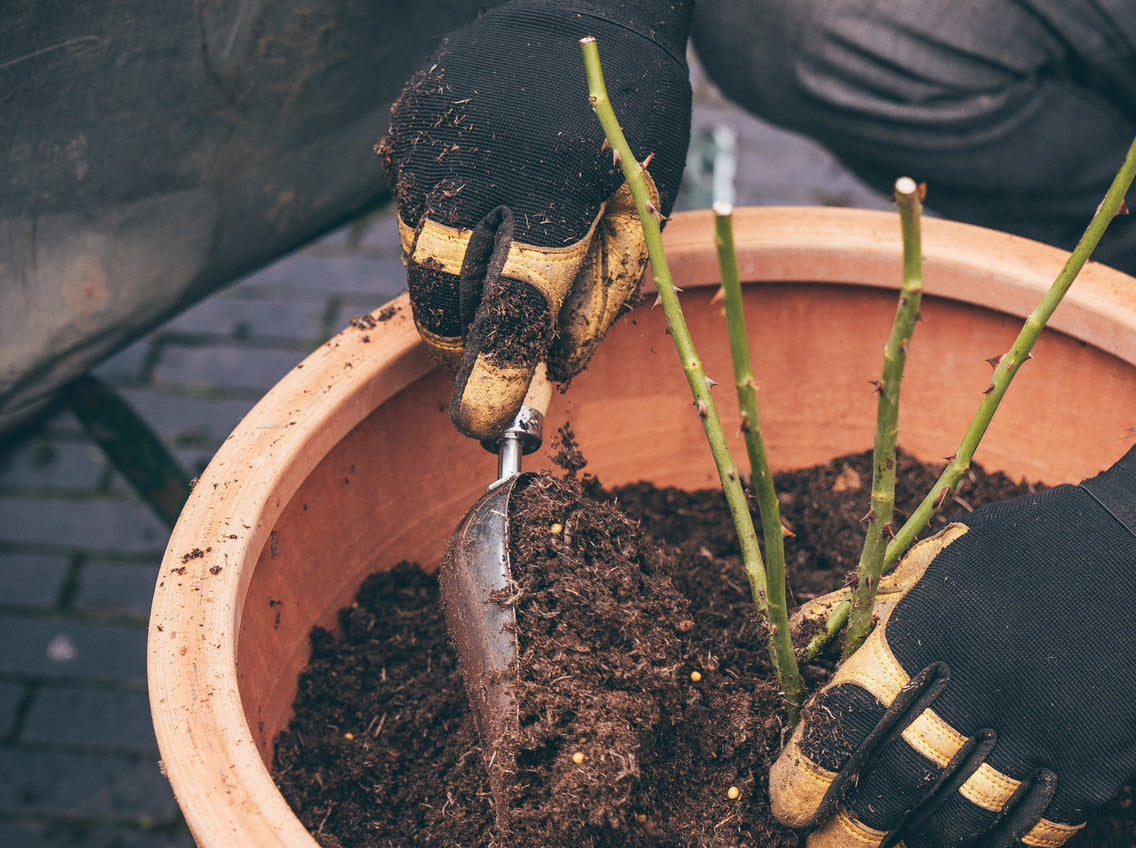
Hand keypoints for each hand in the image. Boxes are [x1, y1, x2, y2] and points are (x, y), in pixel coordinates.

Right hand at [377, 0, 691, 438]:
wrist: (583, 9)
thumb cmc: (629, 121)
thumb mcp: (640, 204)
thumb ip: (600, 290)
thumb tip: (550, 372)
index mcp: (562, 179)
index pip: (517, 301)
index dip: (498, 374)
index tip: (489, 428)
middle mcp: (484, 158)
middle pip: (448, 294)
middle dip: (465, 348)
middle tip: (490, 369)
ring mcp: (434, 139)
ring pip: (419, 262)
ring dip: (454, 296)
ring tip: (501, 271)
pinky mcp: (404, 126)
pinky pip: (409, 216)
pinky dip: (444, 237)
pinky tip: (484, 209)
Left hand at [771, 443, 1135, 847]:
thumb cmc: (1033, 549)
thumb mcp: (939, 553)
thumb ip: (866, 605)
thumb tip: (796, 649)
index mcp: (935, 622)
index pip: (850, 716)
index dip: (810, 772)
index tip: (788, 806)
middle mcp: (986, 680)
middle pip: (898, 779)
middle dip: (850, 832)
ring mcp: (1046, 726)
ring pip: (960, 819)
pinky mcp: (1099, 759)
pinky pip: (1033, 829)